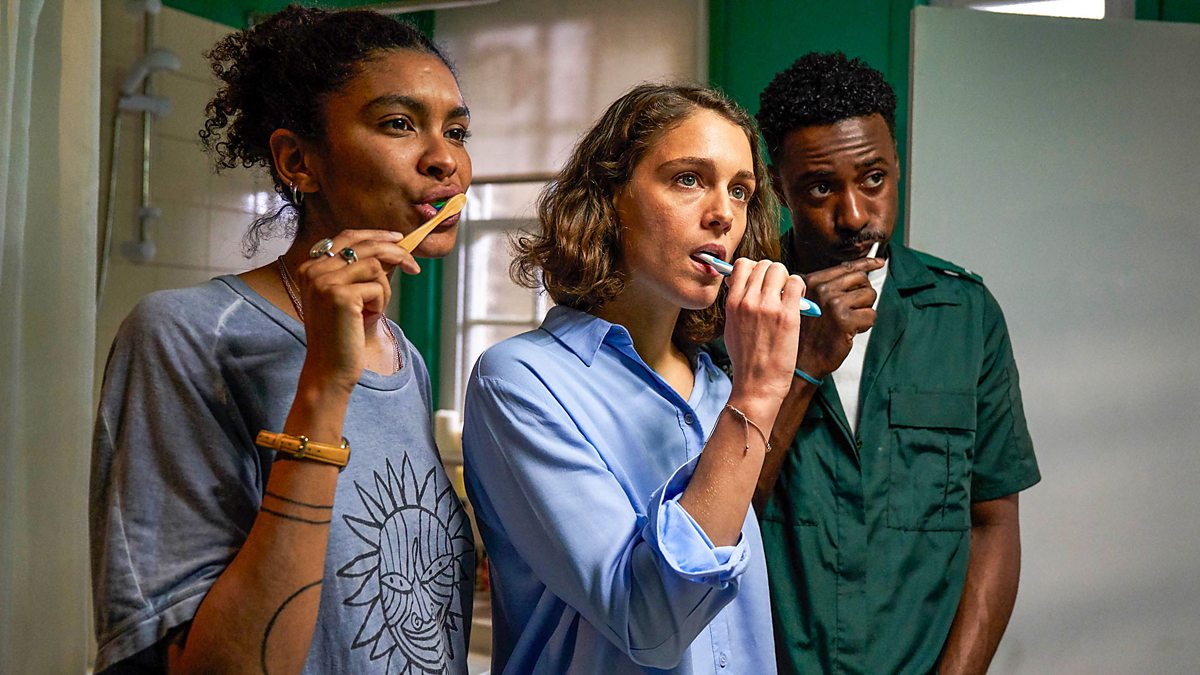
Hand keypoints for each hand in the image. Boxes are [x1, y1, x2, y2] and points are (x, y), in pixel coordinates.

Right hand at [294, 230, 420, 391]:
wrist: (329, 368)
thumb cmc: (341, 335)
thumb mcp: (349, 297)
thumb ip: (363, 272)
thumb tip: (393, 249)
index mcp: (310, 267)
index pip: (347, 237)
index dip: (375, 235)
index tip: (397, 239)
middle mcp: (313, 270)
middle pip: (363, 245)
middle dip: (394, 252)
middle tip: (413, 265)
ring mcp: (324, 281)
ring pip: (374, 266)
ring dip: (384, 289)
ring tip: (374, 310)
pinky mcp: (340, 295)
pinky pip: (377, 286)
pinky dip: (381, 303)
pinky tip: (369, 318)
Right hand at [723, 258, 805, 419]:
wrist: (757, 384)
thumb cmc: (746, 360)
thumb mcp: (731, 328)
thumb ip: (737, 305)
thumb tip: (745, 286)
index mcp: (732, 303)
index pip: (742, 265)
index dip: (754, 268)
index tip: (760, 280)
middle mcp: (748, 301)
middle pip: (764, 264)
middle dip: (773, 273)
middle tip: (778, 289)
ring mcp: (768, 307)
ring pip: (780, 269)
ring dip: (787, 279)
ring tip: (789, 295)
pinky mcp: (787, 315)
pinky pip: (796, 283)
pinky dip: (799, 287)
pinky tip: (798, 301)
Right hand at [797, 257, 884, 377]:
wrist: (800, 361)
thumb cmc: (806, 332)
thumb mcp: (807, 301)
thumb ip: (825, 285)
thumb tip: (857, 271)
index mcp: (811, 281)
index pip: (847, 267)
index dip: (867, 263)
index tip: (880, 263)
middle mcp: (821, 289)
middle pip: (861, 279)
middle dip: (863, 294)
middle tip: (854, 308)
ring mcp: (833, 304)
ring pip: (869, 296)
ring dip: (864, 310)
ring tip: (849, 321)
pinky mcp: (845, 321)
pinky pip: (871, 315)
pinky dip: (865, 325)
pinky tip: (850, 331)